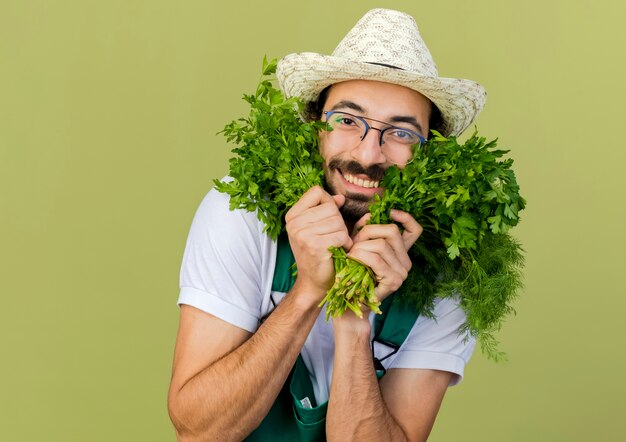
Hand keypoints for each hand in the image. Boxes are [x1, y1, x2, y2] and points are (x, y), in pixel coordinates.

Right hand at [285, 186, 352, 303]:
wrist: (314, 282)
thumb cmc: (319, 253)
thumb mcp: (319, 227)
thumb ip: (329, 210)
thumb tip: (340, 197)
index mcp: (292, 215)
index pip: (316, 192)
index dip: (328, 202)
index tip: (327, 219)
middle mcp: (294, 223)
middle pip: (330, 207)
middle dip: (338, 222)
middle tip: (332, 238)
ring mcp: (302, 234)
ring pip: (337, 220)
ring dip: (343, 234)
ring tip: (335, 245)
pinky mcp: (314, 246)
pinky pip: (341, 234)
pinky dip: (345, 244)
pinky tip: (339, 252)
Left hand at [347, 209, 422, 302]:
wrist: (350, 303)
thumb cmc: (353, 275)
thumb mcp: (359, 247)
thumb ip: (365, 231)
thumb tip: (370, 214)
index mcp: (401, 253)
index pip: (414, 230)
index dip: (405, 218)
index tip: (390, 212)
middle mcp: (406, 262)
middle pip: (392, 231)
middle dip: (369, 231)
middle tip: (354, 243)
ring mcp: (402, 272)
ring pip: (381, 245)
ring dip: (360, 246)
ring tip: (350, 255)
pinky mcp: (394, 281)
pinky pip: (376, 259)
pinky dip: (361, 256)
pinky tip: (352, 259)